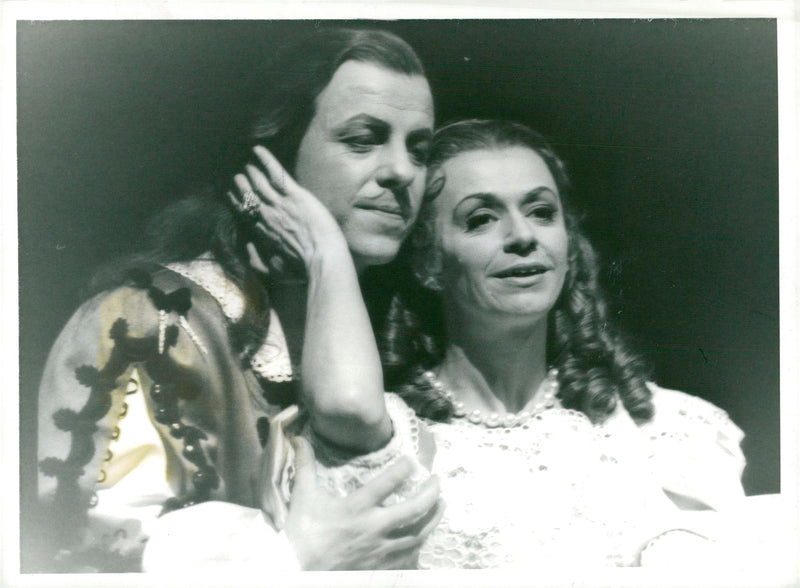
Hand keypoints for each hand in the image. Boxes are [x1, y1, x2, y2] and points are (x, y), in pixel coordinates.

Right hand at [230, 146, 348, 271]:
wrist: (322, 259)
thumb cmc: (302, 269)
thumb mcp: (273, 270)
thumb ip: (256, 260)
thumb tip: (246, 248)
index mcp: (261, 232)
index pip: (244, 212)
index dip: (236, 201)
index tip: (230, 194)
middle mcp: (266, 215)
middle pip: (247, 194)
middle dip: (241, 184)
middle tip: (237, 176)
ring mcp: (279, 203)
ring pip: (258, 182)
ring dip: (252, 171)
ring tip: (247, 165)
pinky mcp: (294, 195)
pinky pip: (276, 172)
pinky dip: (266, 159)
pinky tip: (258, 149)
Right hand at [283, 437, 443, 569]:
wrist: (295, 572)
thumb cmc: (301, 533)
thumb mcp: (303, 496)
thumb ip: (305, 465)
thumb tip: (298, 438)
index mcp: (357, 508)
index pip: (388, 483)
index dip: (403, 468)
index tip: (412, 460)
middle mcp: (374, 529)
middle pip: (413, 510)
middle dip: (430, 493)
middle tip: (437, 481)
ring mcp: (380, 551)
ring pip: (417, 535)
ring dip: (432, 519)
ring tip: (440, 506)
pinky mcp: (380, 569)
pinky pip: (408, 559)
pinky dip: (419, 547)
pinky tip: (423, 538)